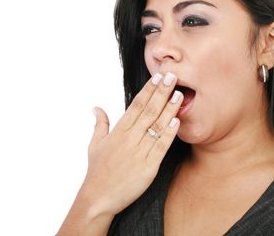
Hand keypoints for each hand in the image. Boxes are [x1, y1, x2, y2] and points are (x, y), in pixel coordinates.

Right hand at [82, 72, 181, 216]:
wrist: (99, 197)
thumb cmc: (97, 172)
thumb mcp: (94, 145)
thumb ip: (100, 124)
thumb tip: (96, 108)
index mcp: (118, 131)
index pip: (136, 105)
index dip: (148, 90)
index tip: (157, 77)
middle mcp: (129, 138)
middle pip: (148, 110)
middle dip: (161, 92)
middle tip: (172, 76)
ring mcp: (139, 152)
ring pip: (156, 126)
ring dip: (169, 108)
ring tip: (179, 93)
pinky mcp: (148, 167)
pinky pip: (161, 146)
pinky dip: (169, 133)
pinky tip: (177, 121)